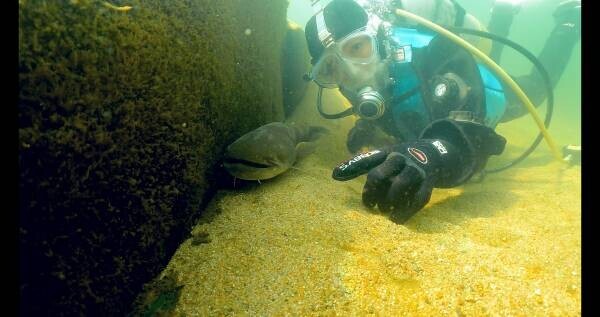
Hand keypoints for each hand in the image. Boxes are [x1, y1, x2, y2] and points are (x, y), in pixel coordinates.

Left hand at [332, 139, 457, 222]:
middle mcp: (400, 158)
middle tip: (370, 205)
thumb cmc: (399, 160)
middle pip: (380, 174)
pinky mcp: (428, 184)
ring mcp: (416, 170)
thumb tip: (334, 174)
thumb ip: (360, 165)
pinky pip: (418, 199)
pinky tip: (396, 220)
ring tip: (384, 211)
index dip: (351, 167)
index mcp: (387, 152)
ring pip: (399, 185)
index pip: (367, 159)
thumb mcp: (381, 157)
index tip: (335, 176)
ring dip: (388, 201)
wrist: (434, 155)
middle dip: (371, 192)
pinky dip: (406, 212)